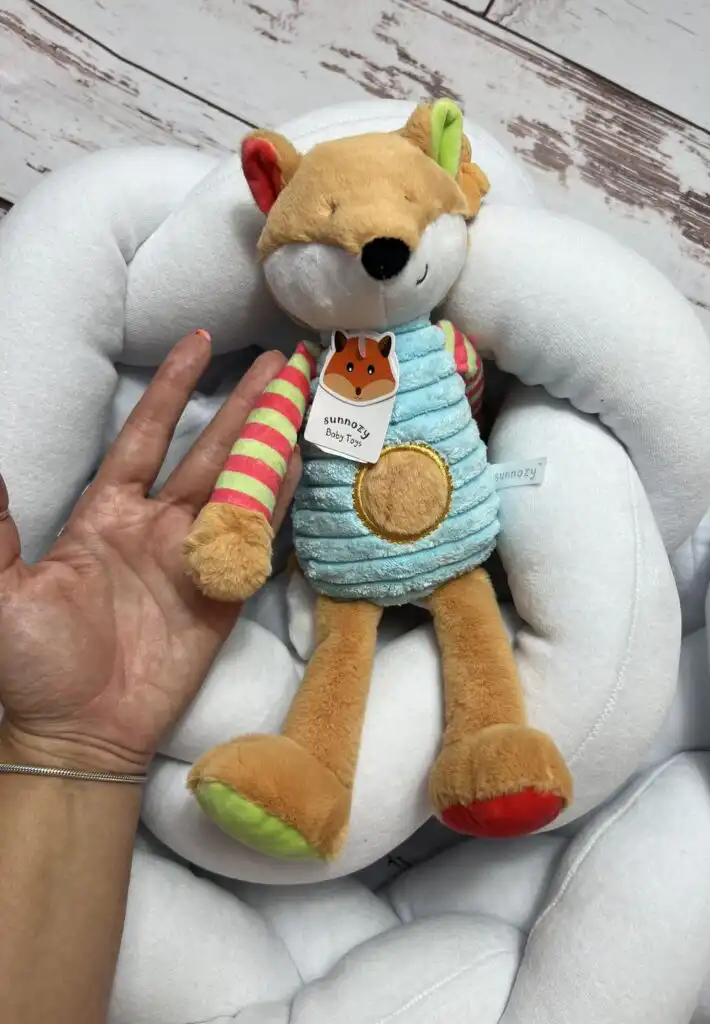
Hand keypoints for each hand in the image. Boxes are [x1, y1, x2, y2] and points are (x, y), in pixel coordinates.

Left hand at [0, 332, 298, 774]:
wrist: (77, 733)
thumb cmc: (33, 664)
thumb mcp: (0, 591)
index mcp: (106, 515)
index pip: (146, 436)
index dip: (172, 391)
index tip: (199, 345)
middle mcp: (157, 527)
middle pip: (209, 451)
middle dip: (243, 405)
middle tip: (281, 361)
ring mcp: (196, 559)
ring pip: (240, 486)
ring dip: (270, 443)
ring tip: (300, 399)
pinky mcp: (224, 594)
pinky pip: (257, 538)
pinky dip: (278, 501)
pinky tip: (298, 464)